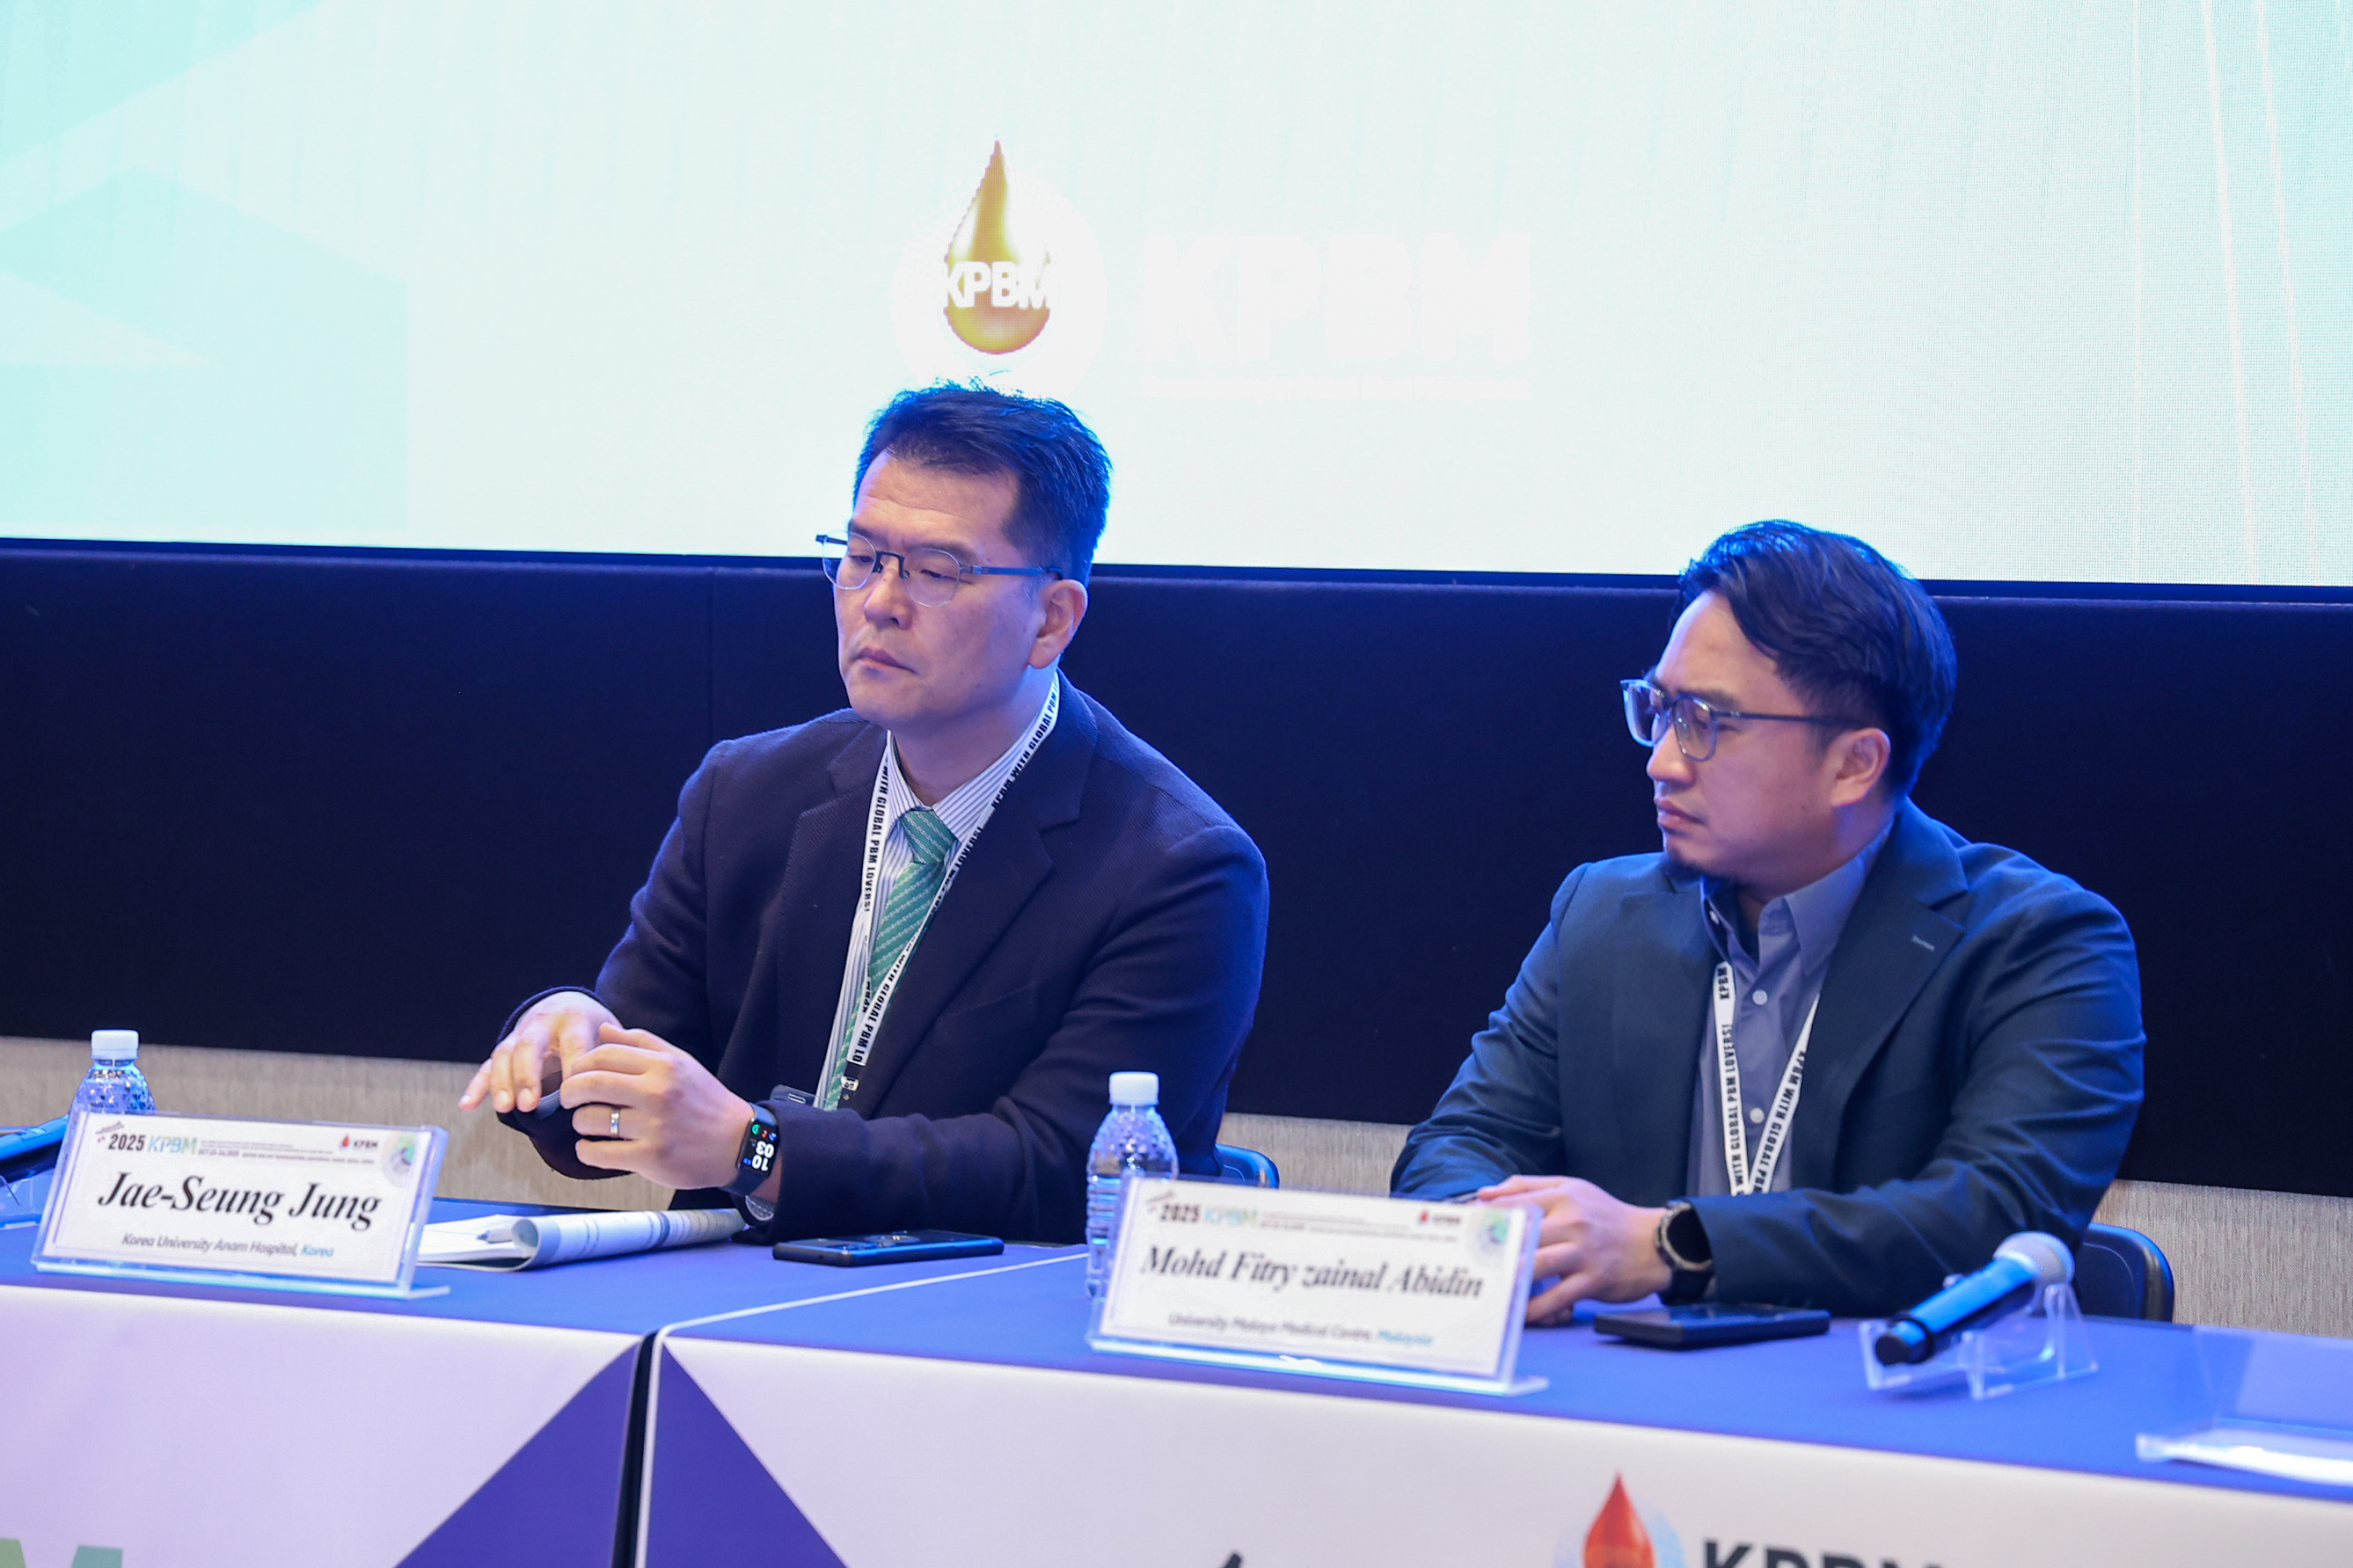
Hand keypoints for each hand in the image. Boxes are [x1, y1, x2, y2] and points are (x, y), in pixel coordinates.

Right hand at [459, 992, 617, 1114]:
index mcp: (575, 1019)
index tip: (574, 1091)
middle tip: (531, 1105)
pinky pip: (486, 1066)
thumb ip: (617, 1052)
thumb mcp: (610, 1033)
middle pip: (531, 1045)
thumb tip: (623, 1080)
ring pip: (505, 1054)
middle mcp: (543, 1024)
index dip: (573, 1065)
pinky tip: (468, 1106)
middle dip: (529, 1075)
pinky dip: (477, 1086)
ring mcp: (520, 1036)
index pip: (574, 1042)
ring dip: (502, 1082)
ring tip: (506, 1109)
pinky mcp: (504, 1049)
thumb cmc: (595, 1030)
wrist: (569, 1005)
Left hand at [555, 1024, 756, 1192]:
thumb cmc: (705, 1101)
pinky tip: (592, 1148)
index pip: (604, 1054)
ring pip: (590, 1119)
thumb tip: (602, 1029)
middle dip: (569, 1091)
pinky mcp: (651, 1158)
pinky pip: (598, 1153)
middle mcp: (659, 1093)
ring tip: (587, 1124)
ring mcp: (655, 1127)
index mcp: (664, 1066)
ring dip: (579, 1122)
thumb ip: (641, 1043)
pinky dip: (586, 1151)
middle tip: (569, 1099)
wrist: (738, 1143)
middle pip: (590, 1083)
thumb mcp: (681, 1062)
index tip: (578, 1075)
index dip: (581, 1064)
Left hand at [1475, 1174, 1670, 1325]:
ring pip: (1536, 1264)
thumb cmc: (1606, 1216)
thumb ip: (1528, 1187)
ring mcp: (1583, 1252)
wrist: (1655, 1243)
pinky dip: (1536, 1307)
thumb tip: (1484, 1193)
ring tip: (1484, 1287)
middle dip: (1489, 1248)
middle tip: (1463, 1262)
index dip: (1482, 1216)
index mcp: (1562, 1197)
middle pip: (1521, 1234)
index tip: (1457, 1229)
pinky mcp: (1593, 1279)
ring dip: (1508, 1277)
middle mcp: (1572, 1222)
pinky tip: (1517, 1313)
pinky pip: (1558, 1296)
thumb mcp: (1572, 1189)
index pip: (1513, 1204)